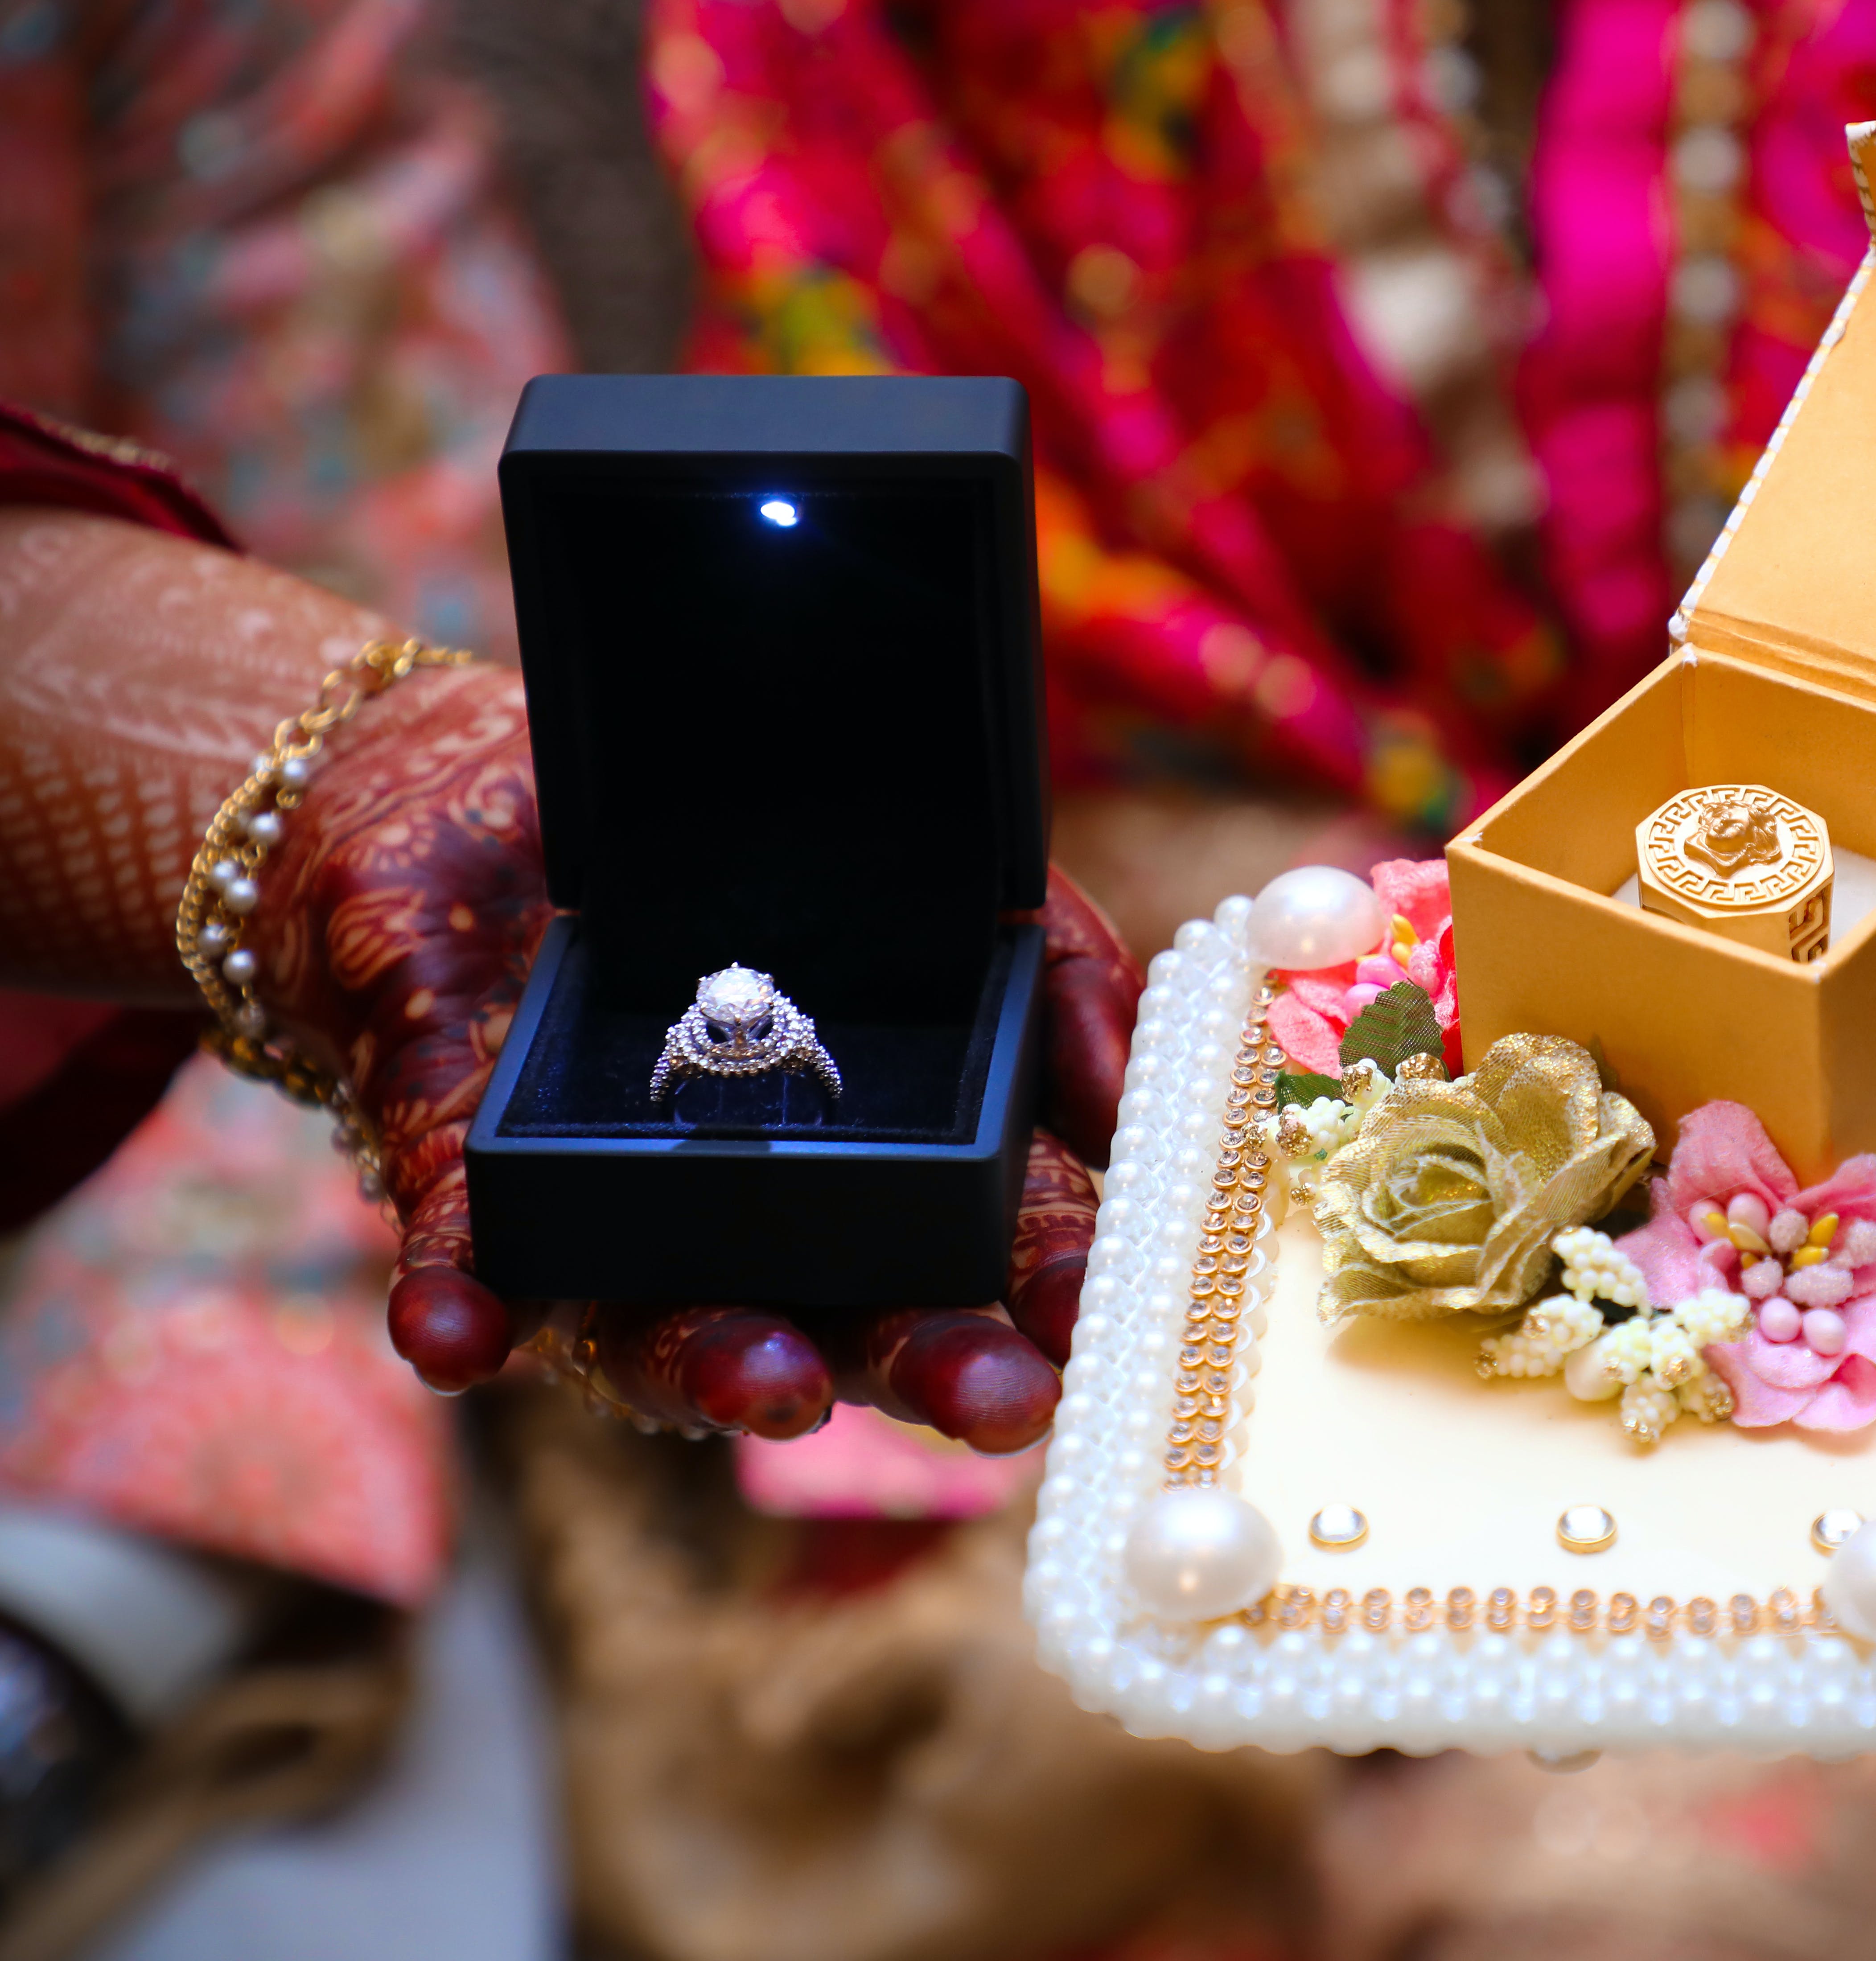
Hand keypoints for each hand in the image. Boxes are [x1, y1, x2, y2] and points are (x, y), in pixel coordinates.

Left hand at [243, 664, 1140, 1446]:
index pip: (978, 1257)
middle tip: (999, 1403)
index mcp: (884, 1166)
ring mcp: (612, 1215)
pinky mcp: (463, 1167)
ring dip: (713, 1373)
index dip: (1039, 1300)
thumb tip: (1127, 1103)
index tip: (1091, 1326)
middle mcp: (756, 1223)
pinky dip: (462, 1306)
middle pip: (846, 1329)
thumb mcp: (945, 878)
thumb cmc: (760, 834)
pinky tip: (463, 1342)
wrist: (524, 758)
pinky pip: (465, 1257)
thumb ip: (1057, 977)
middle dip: (921, 1374)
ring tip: (770, 1383)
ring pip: (659, 1333)